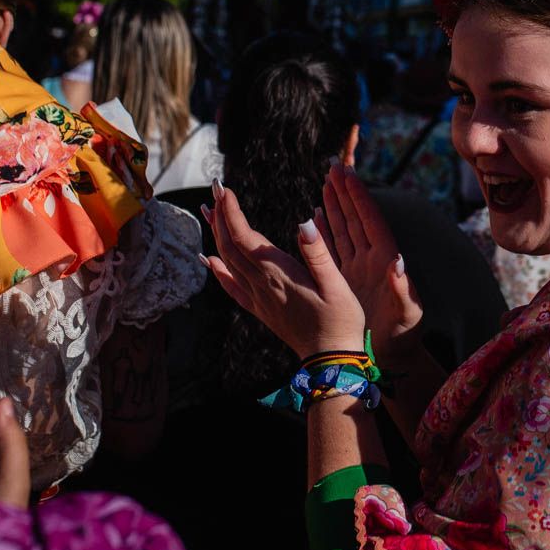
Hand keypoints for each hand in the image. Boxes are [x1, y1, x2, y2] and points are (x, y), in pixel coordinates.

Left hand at [203, 180, 366, 355]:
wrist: (330, 360)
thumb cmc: (341, 320)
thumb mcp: (337, 284)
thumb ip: (318, 253)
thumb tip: (304, 222)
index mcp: (280, 274)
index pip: (246, 238)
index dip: (232, 214)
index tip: (225, 190)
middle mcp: (263, 285)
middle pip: (231, 247)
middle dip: (220, 216)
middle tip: (214, 190)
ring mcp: (259, 298)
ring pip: (228, 262)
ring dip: (217, 235)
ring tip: (209, 211)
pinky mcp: (260, 309)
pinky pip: (231, 287)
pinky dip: (216, 270)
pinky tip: (208, 260)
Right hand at [317, 164, 423, 369]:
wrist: (393, 358)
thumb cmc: (404, 337)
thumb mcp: (408, 315)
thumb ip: (403, 291)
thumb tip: (399, 264)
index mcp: (386, 261)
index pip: (371, 221)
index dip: (360, 197)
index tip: (349, 174)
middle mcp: (372, 260)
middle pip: (356, 218)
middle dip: (345, 193)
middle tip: (333, 167)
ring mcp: (358, 268)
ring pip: (343, 229)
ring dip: (334, 206)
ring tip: (325, 183)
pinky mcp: (346, 280)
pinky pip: (334, 249)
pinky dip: (324, 231)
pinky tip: (314, 217)